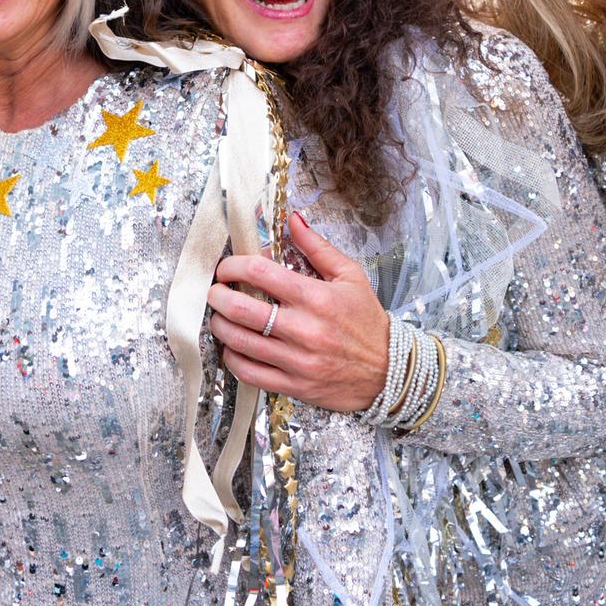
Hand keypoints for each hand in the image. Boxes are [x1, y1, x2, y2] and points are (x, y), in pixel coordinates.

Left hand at [205, 210, 390, 413]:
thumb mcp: (350, 277)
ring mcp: (298, 360)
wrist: (389, 371)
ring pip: (239, 342)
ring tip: (220, 317)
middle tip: (215, 291)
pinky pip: (249, 373)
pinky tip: (233, 348)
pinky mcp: (294, 385)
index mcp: (316, 297)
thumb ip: (317, 247)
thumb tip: (292, 220)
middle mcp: (304, 329)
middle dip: (218, 296)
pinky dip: (232, 358)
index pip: (258, 273)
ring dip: (219, 326)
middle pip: (241, 309)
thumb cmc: (368, 322)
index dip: (232, 266)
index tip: (226, 268)